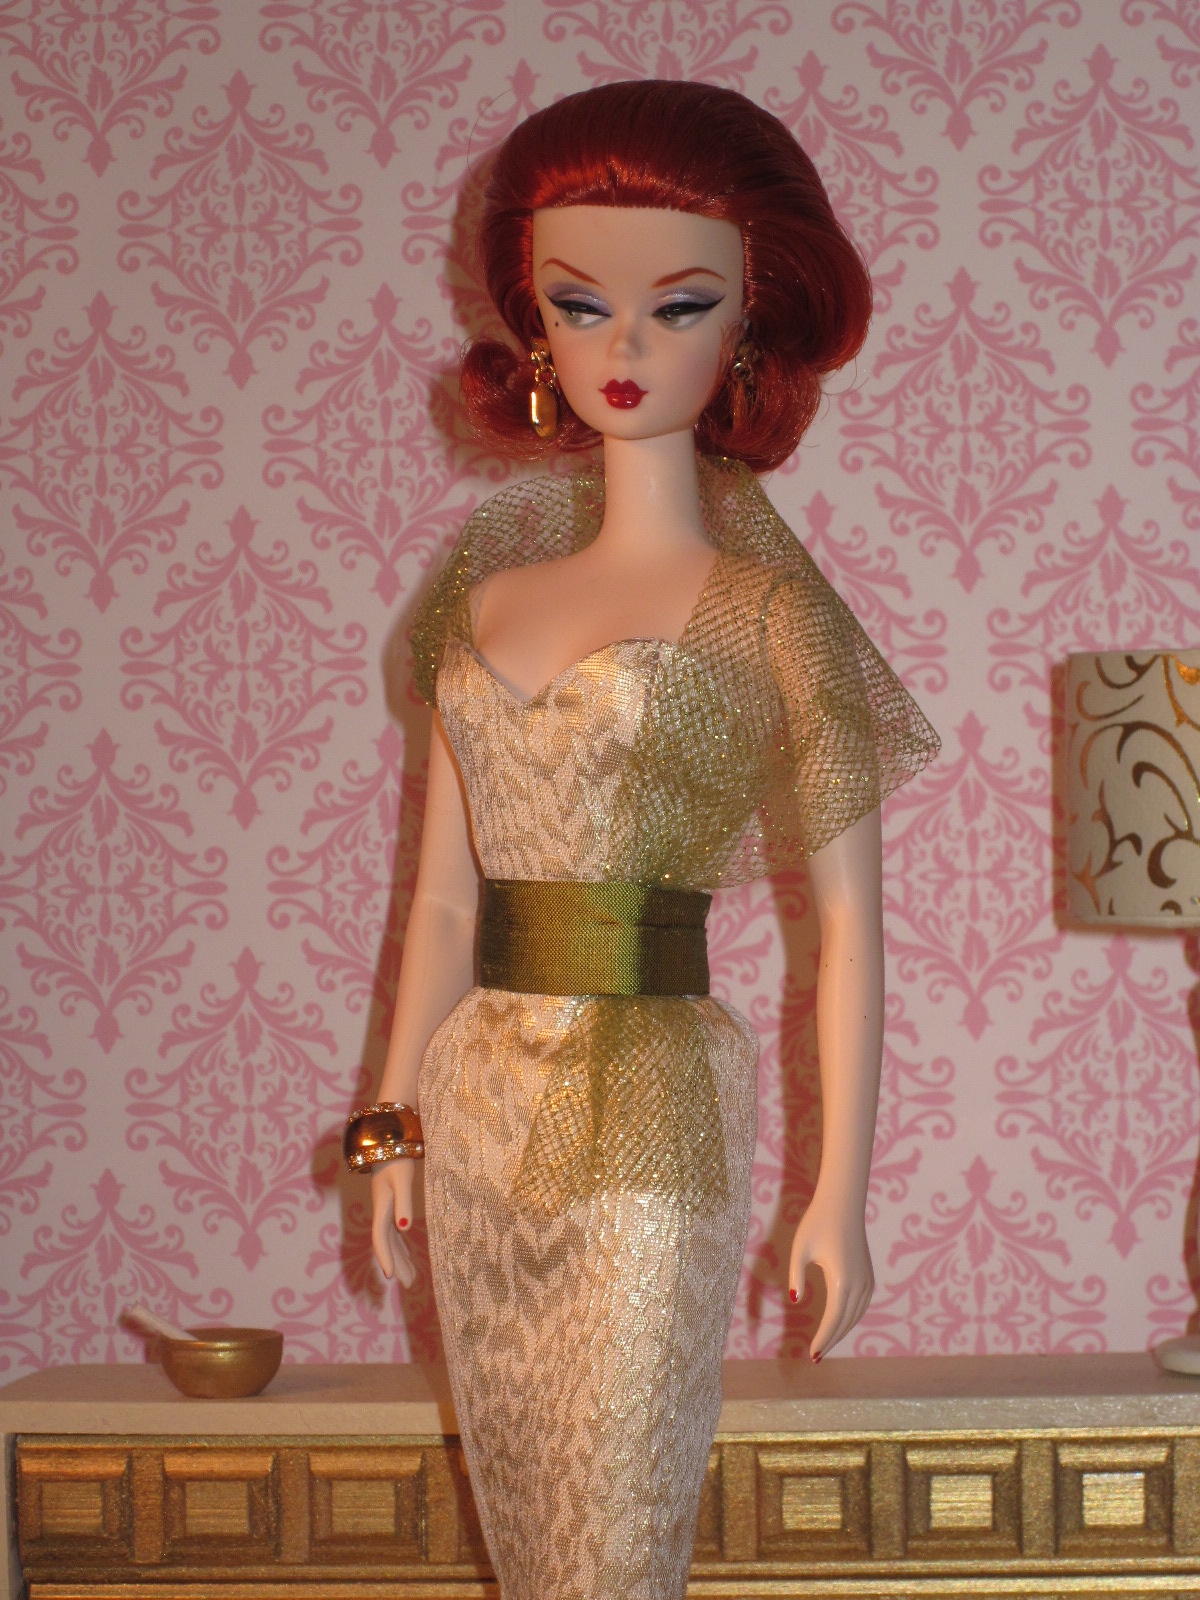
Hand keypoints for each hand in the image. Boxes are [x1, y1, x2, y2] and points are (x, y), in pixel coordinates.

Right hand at [371, 1160, 416, 1287]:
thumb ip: (404, 1202)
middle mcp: (381, 1211)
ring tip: (411, 1278)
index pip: (380, 1238)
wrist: (389, 1139)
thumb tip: (405, 1228)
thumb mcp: (403, 1179)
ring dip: (400, 1258)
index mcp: (382, 1207)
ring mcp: (386, 1208)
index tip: (391, 1277)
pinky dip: (401, 1245)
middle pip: (386, 1243)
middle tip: (409, 1284)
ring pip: (391, 1240)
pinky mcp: (392, 1204)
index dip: (386, 1257)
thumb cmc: (397, 1158)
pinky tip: (408, 1253)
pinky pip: (395, 1231)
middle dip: (397, 1264)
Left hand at [788, 1189, 873, 1360]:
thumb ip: (797, 1275)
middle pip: (845, 1322)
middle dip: (831, 1340)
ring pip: (856, 1315)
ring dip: (842, 1331)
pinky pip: (861, 1305)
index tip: (812, 1355)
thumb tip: (795, 1300)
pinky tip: (839, 1322)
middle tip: (816, 1356)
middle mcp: (859, 1285)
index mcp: (842, 1281)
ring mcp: (867, 1280)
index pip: (833, 1321)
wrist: (843, 1203)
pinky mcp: (868, 1275)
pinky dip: (851, 1318)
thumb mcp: (800, 1248)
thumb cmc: (817, 1223)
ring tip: (826, 1343)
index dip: (823, 1339)